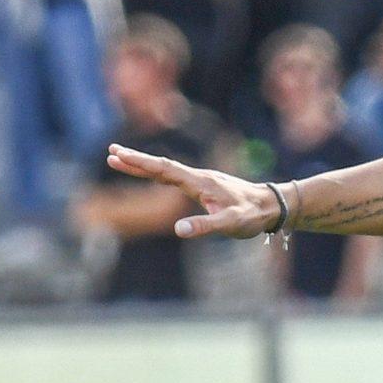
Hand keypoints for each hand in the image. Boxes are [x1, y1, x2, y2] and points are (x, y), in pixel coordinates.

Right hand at [105, 144, 278, 238]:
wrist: (272, 206)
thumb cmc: (252, 215)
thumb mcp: (230, 224)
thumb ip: (205, 226)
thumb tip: (178, 230)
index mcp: (200, 182)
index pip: (164, 170)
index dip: (141, 164)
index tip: (119, 155)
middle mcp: (198, 177)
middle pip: (161, 166)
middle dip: (135, 160)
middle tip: (111, 151)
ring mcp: (201, 180)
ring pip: (167, 170)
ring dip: (144, 165)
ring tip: (120, 160)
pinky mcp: (205, 186)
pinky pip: (176, 177)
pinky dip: (159, 174)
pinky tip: (151, 174)